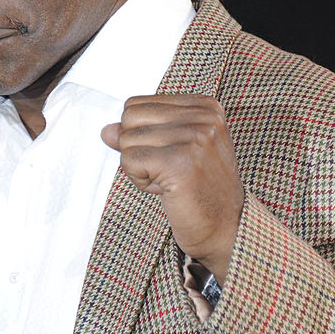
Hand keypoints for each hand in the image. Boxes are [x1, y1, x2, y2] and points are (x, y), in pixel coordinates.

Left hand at [101, 94, 243, 284]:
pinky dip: (140, 181)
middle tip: (167, 171)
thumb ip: (140, 134)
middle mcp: (202, 117)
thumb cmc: (200, 190)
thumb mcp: (173, 150)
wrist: (228, 228)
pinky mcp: (179, 162)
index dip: (142, 135)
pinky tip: (166, 190)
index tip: (171, 156)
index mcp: (204, 106)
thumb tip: (107, 130)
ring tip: (170, 181)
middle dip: (137, 149)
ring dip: (140, 168)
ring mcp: (193, 138)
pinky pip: (129, 161)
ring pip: (126, 140)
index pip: (137, 104)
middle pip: (129, 118)